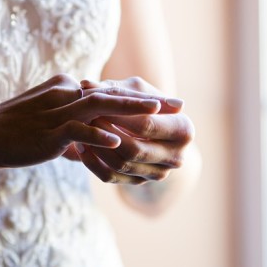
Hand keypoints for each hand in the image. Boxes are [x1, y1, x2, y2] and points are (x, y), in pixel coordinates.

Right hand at [0, 74, 166, 169]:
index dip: (141, 96)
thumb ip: (69, 134)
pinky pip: (76, 131)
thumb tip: (86, 148)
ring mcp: (55, 110)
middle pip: (113, 94)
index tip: (170, 101)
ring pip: (99, 106)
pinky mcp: (45, 131)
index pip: (110, 91)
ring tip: (157, 113)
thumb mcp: (46, 129)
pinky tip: (118, 143)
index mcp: (67, 88)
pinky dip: (97, 136)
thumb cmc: (10, 136)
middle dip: (148, 99)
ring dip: (130, 110)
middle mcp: (65, 93)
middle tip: (179, 103)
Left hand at [69, 77, 193, 184]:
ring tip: (82, 129)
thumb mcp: (134, 90)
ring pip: (122, 165)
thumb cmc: (142, 101)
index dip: (119, 114)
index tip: (96, 103)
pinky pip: (112, 178)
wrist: (151, 128)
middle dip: (107, 133)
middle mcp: (177, 156)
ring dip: (98, 147)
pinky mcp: (141, 183)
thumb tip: (85, 84)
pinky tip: (82, 146)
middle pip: (135, 149)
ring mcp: (159, 174)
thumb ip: (111, 88)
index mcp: (184, 130)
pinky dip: (94, 163)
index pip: (147, 124)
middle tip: (87, 117)